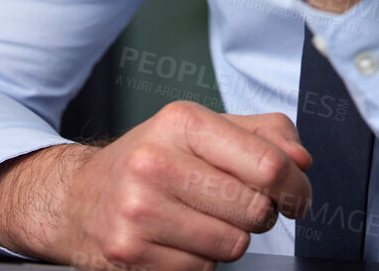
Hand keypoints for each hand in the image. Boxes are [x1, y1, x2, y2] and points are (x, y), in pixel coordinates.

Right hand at [0, 101, 313, 269]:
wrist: (77, 199)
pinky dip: (201, 259)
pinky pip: (202, 270)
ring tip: (204, 219)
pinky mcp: (130, 254)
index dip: (295, 186)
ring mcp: (139, 212)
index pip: (268, 164)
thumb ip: (263, 133)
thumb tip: (301, 160)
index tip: (296, 194)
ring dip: (230, 238)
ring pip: (233, 245)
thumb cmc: (150, 160)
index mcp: (181, 123)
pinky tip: (178, 238)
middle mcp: (156, 163)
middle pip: (255, 210)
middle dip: (261, 214)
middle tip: (243, 206)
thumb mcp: (201, 129)